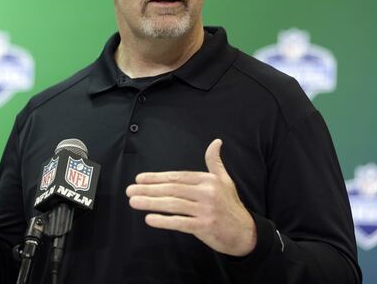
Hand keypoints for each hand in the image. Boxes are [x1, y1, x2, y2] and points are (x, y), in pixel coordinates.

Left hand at [126, 139, 256, 255]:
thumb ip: (215, 162)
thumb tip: (216, 142)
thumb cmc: (231, 206)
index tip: (140, 179)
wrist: (246, 233)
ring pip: (173, 204)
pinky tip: (149, 219)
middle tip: (130, 190)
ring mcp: (206, 210)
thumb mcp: (225, 181)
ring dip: (150, 203)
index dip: (157, 177)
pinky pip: (180, 222)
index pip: (177, 177)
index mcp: (208, 180)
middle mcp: (207, 193)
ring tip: (134, 202)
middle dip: (149, 189)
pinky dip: (164, 220)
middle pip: (172, 189)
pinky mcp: (204, 227)